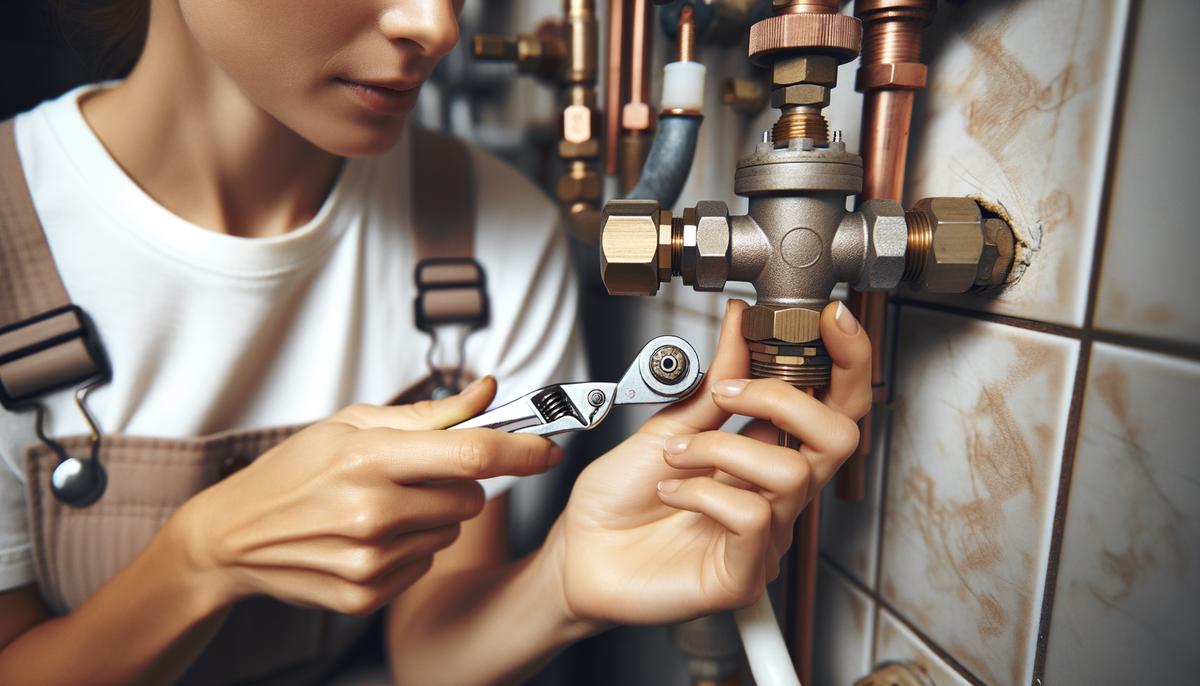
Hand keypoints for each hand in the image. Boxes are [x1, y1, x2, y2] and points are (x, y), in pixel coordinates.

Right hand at [172, 379, 560, 615]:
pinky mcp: (365, 594)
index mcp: (370, 457)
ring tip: (382, 507)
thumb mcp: (353, 424)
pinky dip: (409, 549)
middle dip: (459, 484)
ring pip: (452, 532)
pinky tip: (368, 539)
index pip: (472, 452)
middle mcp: (372, 512)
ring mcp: (369, 560)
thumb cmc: (296, 472)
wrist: (234, 537)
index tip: (550, 447)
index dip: (523, 449)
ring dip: (433, 517)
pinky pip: (425, 564)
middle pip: (472, 498)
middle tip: (415, 476)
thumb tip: (489, 391)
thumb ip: (430, 413)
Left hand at [550, 300, 870, 624]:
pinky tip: (671, 491)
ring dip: (721, 448)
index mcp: (765, 454)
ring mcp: (765, 538)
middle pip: (839, 437)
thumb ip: (714, 383)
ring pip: (789, 473)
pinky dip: (703, 491)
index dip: (848, 361)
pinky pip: (752, 518)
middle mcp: (774, 496)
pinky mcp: (743, 574)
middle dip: (787, 399)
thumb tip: (739, 323)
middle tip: (730, 395)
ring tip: (675, 453)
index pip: (834, 408)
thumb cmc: (619, 500)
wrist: (579, 552)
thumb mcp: (667, 425)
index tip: (828, 319)